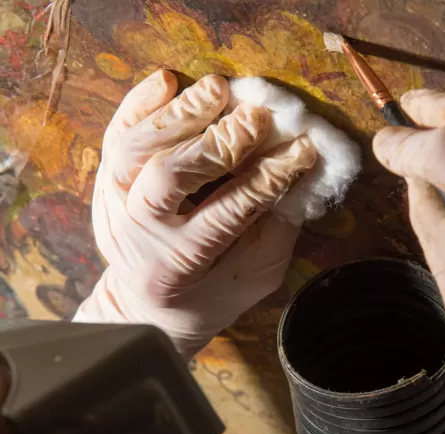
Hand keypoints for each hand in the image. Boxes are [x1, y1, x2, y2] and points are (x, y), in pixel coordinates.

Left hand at [74, 70, 315, 358]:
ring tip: (218, 89)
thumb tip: (301, 169)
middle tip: (257, 117)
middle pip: (169, 178)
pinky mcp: (106, 182)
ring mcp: (114, 204)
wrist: (149, 304)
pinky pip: (115, 135)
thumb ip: (275, 225)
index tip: (302, 150)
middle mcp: (138, 233)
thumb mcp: (256, 273)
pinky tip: (170, 81)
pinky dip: (140, 104)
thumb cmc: (213, 292)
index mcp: (180, 264)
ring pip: (134, 150)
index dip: (268, 179)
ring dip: (180, 115)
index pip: (229, 213)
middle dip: (217, 144)